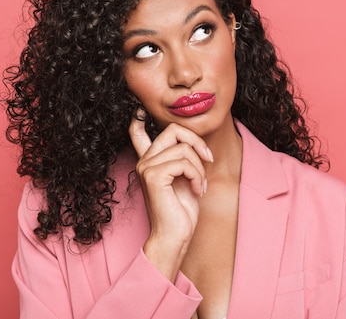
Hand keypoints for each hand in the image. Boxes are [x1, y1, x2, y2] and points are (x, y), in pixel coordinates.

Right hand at [128, 117, 212, 280]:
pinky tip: (197, 189)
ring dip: (200, 167)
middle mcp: (144, 161)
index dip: (139, 118)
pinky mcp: (154, 176)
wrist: (174, 236)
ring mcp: (146, 167)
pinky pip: (184, 162)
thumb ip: (182, 159)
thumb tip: (191, 142)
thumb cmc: (181, 210)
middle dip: (197, 142)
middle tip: (208, 160)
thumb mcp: (185, 178)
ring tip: (200, 185)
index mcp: (149, 160)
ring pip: (184, 149)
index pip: (137, 131)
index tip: (139, 110)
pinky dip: (197, 175)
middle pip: (173, 130)